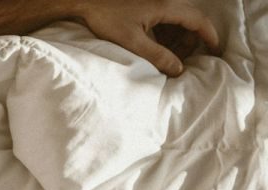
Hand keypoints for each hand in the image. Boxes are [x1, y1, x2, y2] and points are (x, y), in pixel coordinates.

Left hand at [74, 0, 220, 75]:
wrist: (86, 1)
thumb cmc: (106, 19)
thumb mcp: (132, 42)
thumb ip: (157, 56)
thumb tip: (178, 70)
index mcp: (166, 6)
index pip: (198, 20)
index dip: (209, 36)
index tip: (215, 51)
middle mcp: (166, 1)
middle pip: (190, 20)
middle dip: (191, 42)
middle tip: (183, 62)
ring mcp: (157, 1)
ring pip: (178, 20)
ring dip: (178, 39)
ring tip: (168, 59)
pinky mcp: (147, 5)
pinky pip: (166, 19)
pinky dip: (166, 34)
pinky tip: (157, 48)